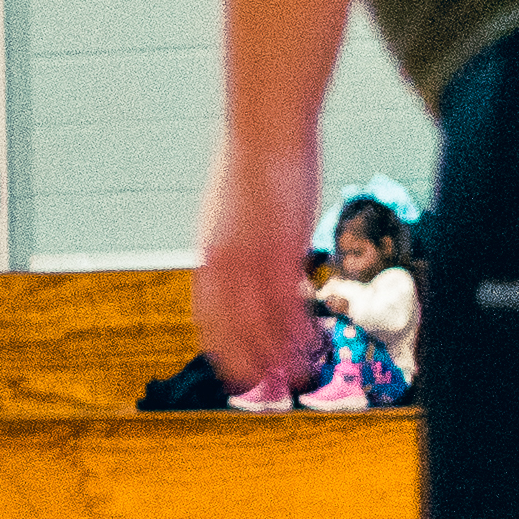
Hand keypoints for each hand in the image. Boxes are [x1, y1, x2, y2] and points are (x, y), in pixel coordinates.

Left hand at [196, 136, 321, 391]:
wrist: (266, 132)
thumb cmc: (256, 165)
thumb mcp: (236, 211)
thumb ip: (237, 240)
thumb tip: (244, 252)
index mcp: (208, 255)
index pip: (207, 315)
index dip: (220, 345)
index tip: (232, 366)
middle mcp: (222, 264)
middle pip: (229, 329)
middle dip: (245, 361)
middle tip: (260, 385)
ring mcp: (251, 259)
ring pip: (260, 324)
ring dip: (277, 355)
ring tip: (294, 377)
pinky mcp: (281, 251)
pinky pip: (288, 305)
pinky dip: (298, 332)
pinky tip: (311, 347)